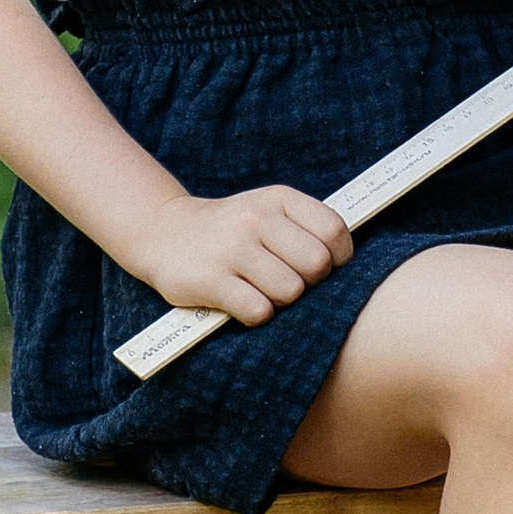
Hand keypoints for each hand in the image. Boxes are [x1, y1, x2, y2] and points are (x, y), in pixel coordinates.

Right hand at [133, 185, 353, 327]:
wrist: (163, 232)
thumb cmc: (231, 229)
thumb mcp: (268, 210)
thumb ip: (306, 228)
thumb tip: (348, 267)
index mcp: (278, 199)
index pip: (334, 232)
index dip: (339, 259)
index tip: (325, 269)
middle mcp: (256, 219)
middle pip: (317, 265)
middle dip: (310, 282)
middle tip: (289, 281)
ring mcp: (232, 249)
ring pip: (290, 291)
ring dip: (282, 301)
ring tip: (262, 290)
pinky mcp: (211, 280)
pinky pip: (259, 311)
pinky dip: (257, 314)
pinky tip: (243, 302)